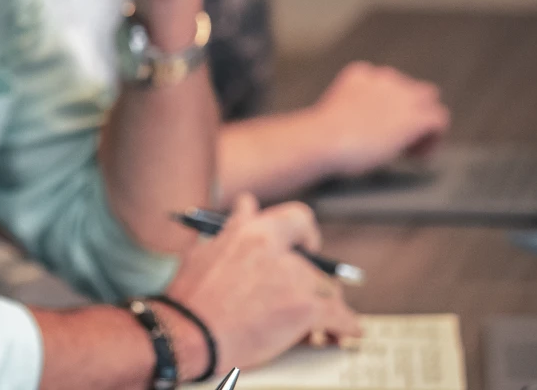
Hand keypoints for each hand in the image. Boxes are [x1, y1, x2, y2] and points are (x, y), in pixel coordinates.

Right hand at [164, 194, 360, 373]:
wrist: (189, 333)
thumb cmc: (191, 298)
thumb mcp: (205, 249)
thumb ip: (233, 227)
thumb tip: (246, 204)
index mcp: (251, 230)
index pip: (297, 218)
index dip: (306, 235)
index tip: (306, 246)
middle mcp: (274, 247)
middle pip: (316, 261)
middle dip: (314, 280)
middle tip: (308, 294)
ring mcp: (292, 276)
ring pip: (328, 289)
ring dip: (324, 305)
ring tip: (320, 322)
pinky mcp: (304, 307)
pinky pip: (341, 316)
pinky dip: (345, 327)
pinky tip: (347, 332)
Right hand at [307, 62, 449, 177]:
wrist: (324, 140)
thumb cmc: (320, 136)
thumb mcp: (335, 114)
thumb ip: (354, 112)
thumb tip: (364, 130)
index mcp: (361, 74)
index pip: (387, 82)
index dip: (388, 106)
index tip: (378, 128)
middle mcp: (385, 78)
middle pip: (414, 89)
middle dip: (410, 110)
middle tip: (398, 138)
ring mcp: (403, 96)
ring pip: (430, 102)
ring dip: (422, 122)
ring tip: (410, 148)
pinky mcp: (416, 117)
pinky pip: (438, 121)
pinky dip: (431, 140)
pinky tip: (415, 157)